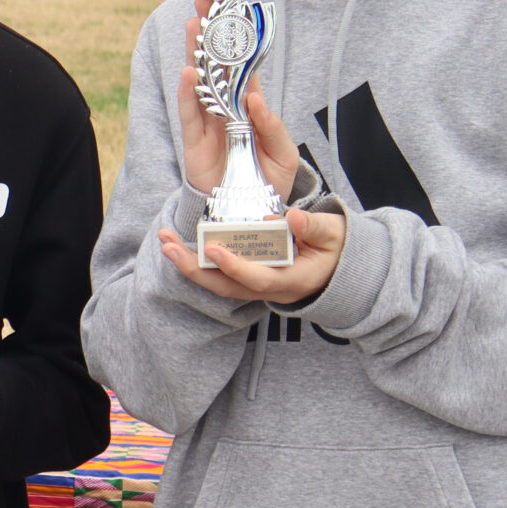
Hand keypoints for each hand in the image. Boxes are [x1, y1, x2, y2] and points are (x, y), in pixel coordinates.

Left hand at [158, 205, 348, 303]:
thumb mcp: (334, 234)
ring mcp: (258, 288)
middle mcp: (271, 290)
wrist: (341, 268)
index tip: (213, 248)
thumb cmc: (338, 248)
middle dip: (196, 269)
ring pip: (219, 284)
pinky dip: (198, 263)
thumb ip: (314, 227)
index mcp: (293, 280)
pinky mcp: (249, 280)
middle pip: (227, 287)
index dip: (235, 266)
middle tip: (169, 248)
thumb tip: (292, 217)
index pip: (258, 278)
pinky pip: (220, 277)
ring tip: (165, 243)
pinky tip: (177, 247)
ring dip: (190, 265)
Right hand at [176, 13, 299, 199]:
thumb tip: (255, 99)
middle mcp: (226, 110)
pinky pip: (189, 114)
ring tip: (192, 27)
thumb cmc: (268, 182)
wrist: (249, 216)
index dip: (238, 41)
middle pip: (215, 66)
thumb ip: (272, 126)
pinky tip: (188, 71)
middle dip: (209, 35)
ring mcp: (209, 124)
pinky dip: (188, 93)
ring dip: (195, 54)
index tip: (233, 12)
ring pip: (199, 83)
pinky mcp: (194, 142)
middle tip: (202, 6)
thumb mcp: (284, 155)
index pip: (244, 67)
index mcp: (250, 108)